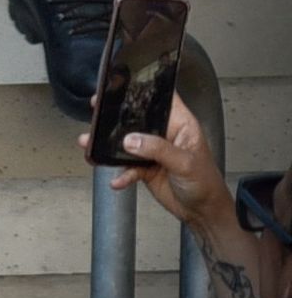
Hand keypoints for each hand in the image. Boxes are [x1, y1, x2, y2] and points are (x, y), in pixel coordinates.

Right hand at [81, 93, 232, 231]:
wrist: (202, 213)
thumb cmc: (206, 183)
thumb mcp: (185, 163)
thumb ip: (158, 149)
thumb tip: (131, 140)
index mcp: (180, 124)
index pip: (162, 98)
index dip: (144, 89)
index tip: (122, 85)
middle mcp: (164, 134)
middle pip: (137, 118)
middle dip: (116, 115)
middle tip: (98, 110)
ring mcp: (153, 151)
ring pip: (127, 143)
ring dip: (108, 145)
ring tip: (91, 144)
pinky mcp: (145, 168)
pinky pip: (127, 167)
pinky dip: (120, 173)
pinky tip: (117, 179)